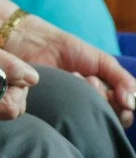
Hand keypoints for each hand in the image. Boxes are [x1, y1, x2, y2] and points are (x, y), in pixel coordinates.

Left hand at [2, 14, 135, 127]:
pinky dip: (69, 99)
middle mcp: (86, 106)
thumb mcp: (102, 61)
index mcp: (102, 96)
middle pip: (107, 117)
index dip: (122, 106)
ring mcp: (68, 110)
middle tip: (88, 78)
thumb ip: (123, 80)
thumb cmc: (68, 49)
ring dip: (87, 95)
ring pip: (89, 117)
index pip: (122, 114)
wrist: (32, 40)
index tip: (114, 92)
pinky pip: (66, 117)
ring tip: (75, 76)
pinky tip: (64, 81)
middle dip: (102, 97)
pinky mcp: (49, 111)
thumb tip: (132, 104)